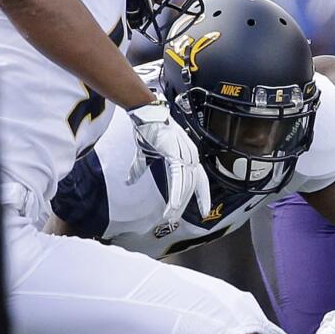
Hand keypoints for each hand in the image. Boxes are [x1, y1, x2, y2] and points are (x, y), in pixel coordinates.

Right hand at [127, 101, 211, 223]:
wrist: (146, 114)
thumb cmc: (149, 131)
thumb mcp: (145, 155)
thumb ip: (139, 170)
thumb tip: (129, 182)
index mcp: (188, 157)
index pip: (199, 181)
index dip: (202, 196)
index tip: (205, 210)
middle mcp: (191, 157)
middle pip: (192, 187)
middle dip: (185, 204)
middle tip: (176, 219)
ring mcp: (185, 156)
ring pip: (185, 186)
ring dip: (178, 203)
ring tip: (170, 217)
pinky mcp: (176, 156)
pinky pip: (178, 179)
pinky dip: (176, 193)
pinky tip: (173, 206)